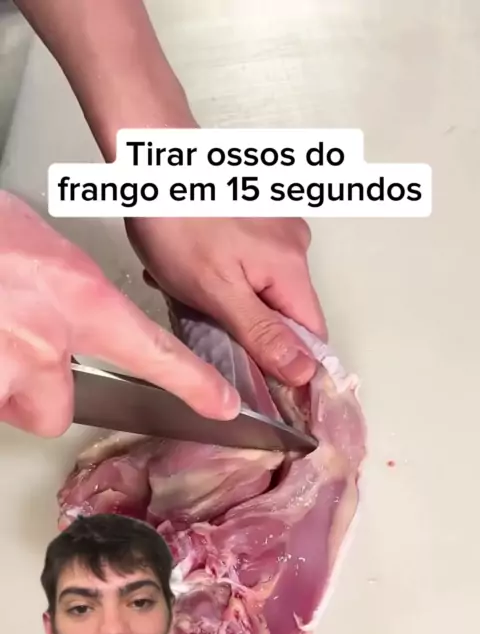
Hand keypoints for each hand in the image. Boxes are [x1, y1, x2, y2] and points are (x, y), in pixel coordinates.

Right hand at [0, 191, 239, 437]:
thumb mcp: (37, 243)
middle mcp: (43, 343)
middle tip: (13, 349)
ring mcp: (3, 367)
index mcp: (76, 298)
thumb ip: (67, 294)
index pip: (153, 353)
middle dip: (38, 392)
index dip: (192, 384)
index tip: (222, 407)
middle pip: (57, 411)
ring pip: (10, 407)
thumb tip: (69, 318)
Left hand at [126, 216, 326, 387]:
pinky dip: (221, 275)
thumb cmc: (176, 218)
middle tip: (205, 318)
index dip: (292, 365)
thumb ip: (262, 334)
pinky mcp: (255, 216)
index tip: (262, 381)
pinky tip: (189, 264)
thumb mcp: (216, 292)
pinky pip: (248, 264)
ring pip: (262, 290)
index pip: (313, 336)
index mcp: (291, 267)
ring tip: (187, 283)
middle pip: (286, 313)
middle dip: (248, 328)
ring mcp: (275, 227)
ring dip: (229, 301)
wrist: (151, 156)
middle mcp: (294, 245)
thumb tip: (304, 372)